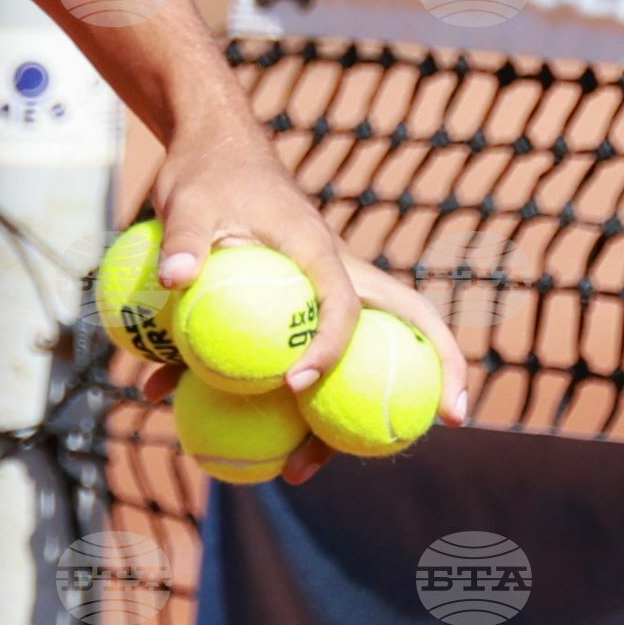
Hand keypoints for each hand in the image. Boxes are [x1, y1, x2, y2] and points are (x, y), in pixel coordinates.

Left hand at [139, 129, 474, 484]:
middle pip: (402, 326)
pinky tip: (253, 441)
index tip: (297, 385)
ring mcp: (326, 291)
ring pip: (363, 353)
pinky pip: (313, 355)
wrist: (216, 150)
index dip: (332, 347)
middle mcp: (338, 273)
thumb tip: (175, 279)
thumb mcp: (188, 201)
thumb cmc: (209, 173)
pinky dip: (293, 399)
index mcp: (318, 250)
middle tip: (448, 423)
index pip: (346, 303)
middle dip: (435, 370)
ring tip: (301, 473)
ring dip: (347, 412)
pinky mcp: (304, 305)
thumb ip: (185, 241)